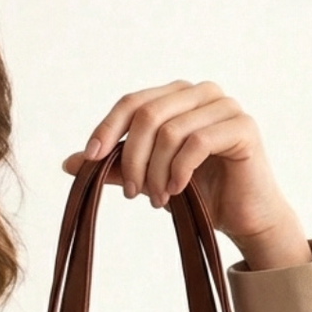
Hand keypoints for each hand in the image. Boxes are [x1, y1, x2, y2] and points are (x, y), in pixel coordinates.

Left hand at [61, 81, 311, 270]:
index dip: (107, 128)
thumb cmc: (199, 194)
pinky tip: (176, 192)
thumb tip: (69, 163)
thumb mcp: (149, 178)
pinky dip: (179, 171)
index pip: (132, 101)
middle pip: (148, 114)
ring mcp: (225, 107)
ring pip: (171, 131)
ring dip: (156, 172)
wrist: (242, 218)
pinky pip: (197, 143)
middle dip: (133, 158)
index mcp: (178, 97)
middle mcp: (202, 93)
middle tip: (133, 193)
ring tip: (156, 200)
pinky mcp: (242, 128)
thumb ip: (117, 166)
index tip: (89, 159)